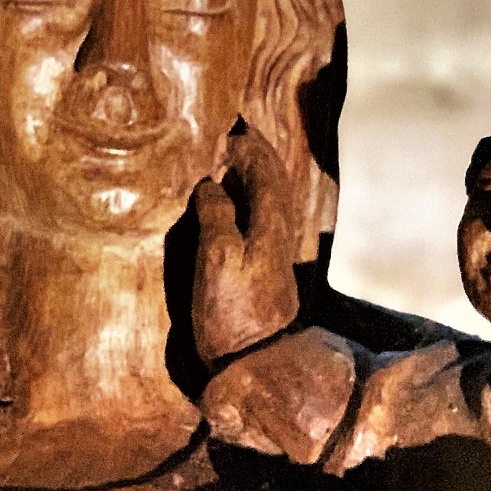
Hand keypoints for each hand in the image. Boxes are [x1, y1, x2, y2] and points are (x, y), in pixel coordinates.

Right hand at [192, 128, 299, 363]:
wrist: (257, 365)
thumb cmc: (235, 312)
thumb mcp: (217, 258)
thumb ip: (216, 215)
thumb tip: (212, 183)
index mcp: (270, 222)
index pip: (264, 168)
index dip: (248, 144)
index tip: (229, 125)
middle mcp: (278, 232)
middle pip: (271, 181)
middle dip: (253, 155)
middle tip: (232, 134)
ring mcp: (274, 253)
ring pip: (267, 201)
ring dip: (251, 178)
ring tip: (229, 163)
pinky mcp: (264, 272)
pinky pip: (258, 220)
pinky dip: (247, 202)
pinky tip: (231, 207)